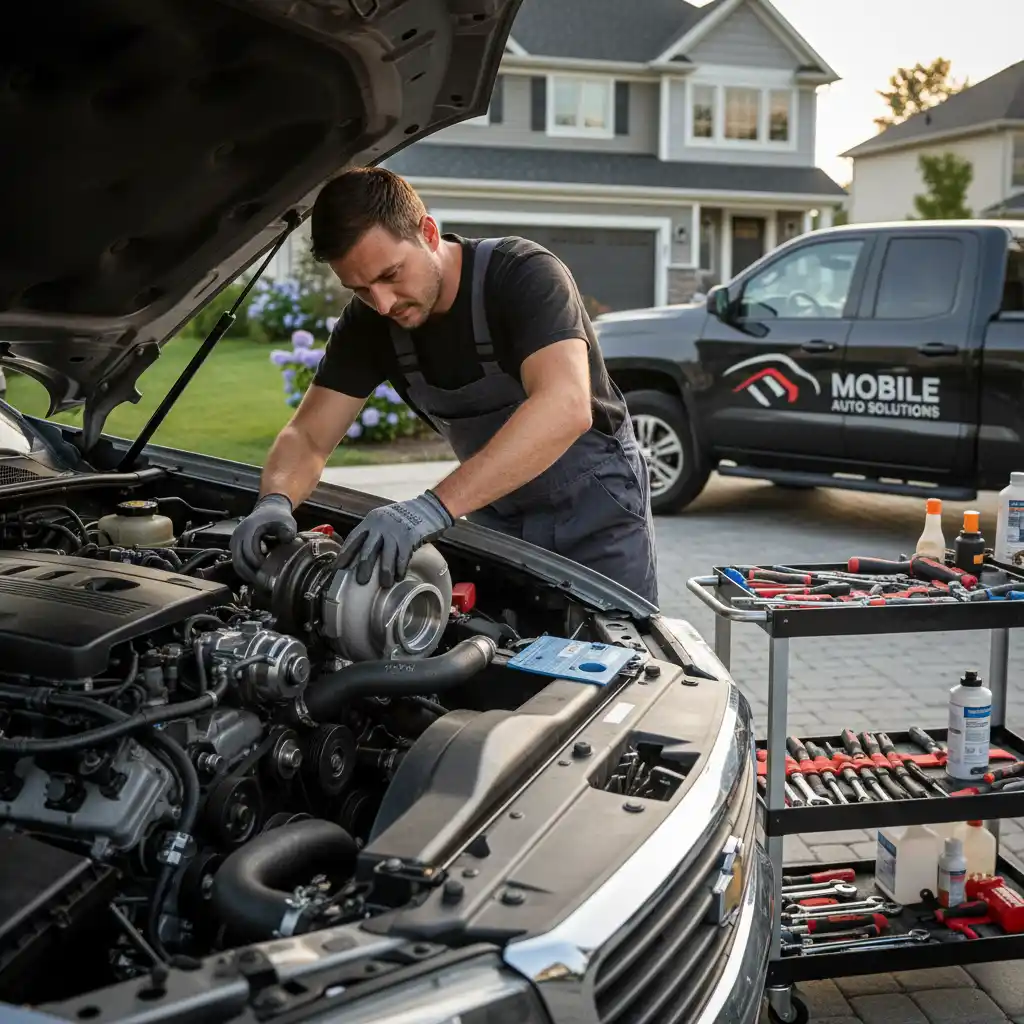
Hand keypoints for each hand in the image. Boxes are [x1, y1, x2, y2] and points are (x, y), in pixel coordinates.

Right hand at [230, 493, 296, 583]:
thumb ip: (287, 531)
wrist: (268, 508)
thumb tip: (286, 540)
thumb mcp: (286, 522)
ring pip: (236, 562)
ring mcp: (235, 540)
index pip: (249, 551)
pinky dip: (245, 568)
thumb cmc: (278, 516)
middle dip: (250, 573)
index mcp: (249, 529)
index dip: (257, 563)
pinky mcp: (236, 545)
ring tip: (260, 581)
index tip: (268, 570)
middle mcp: (238, 535)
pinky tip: (257, 574)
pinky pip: (238, 560)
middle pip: (238, 560)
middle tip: (262, 583)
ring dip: (246, 573)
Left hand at [335, 490, 453, 586]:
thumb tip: (360, 556)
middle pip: (368, 549)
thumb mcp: (383, 520)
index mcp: (371, 521)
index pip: (354, 538)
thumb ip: (372, 534)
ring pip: (387, 556)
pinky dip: (400, 568)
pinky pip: (403, 556)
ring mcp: (395, 531)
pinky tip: (399, 577)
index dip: (345, 554)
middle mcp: (381, 525)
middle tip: (360, 581)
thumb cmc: (403, 518)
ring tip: (385, 584)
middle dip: (363, 567)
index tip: (339, 567)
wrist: (427, 508)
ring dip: (385, 572)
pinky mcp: (410, 537)